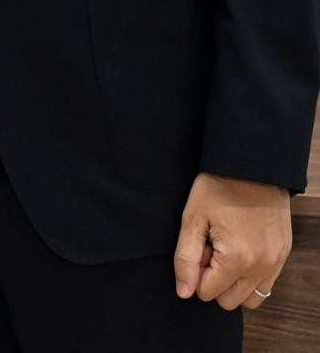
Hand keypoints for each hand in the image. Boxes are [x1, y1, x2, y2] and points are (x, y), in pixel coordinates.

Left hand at [173, 173, 290, 309]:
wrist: (253, 165)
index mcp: (237, 260)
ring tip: (226, 248)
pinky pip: (266, 285)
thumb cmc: (218, 187)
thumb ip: (185, 258)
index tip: (200, 244)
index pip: (207, 293)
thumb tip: (184, 293)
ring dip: (233, 282)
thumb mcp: (192, 218)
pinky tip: (241, 247)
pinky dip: (250, 275)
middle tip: (212, 245)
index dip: (197, 270)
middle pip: (228, 301)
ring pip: (250, 298)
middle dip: (214, 279)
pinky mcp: (283, 255)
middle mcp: (261, 267)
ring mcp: (275, 263)